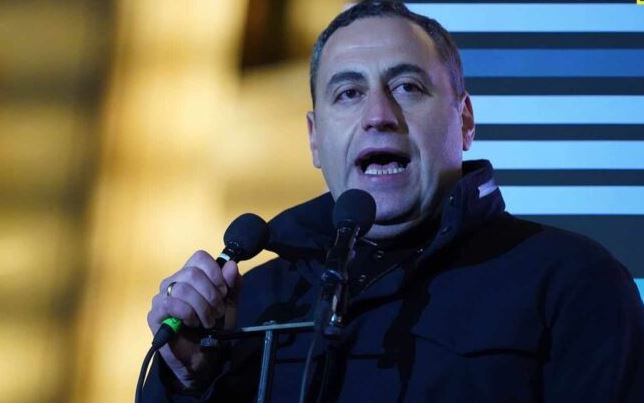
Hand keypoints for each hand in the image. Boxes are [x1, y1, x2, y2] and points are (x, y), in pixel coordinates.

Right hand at [147, 250, 241, 387]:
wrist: (203, 357)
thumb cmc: (214, 328)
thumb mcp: (229, 304)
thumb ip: (232, 285)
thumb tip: (231, 264)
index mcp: (190, 275)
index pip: (199, 257)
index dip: (215, 272)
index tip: (224, 291)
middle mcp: (173, 282)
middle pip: (192, 273)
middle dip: (211, 294)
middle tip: (218, 311)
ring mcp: (161, 297)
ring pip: (183, 289)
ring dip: (202, 307)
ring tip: (208, 321)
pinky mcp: (154, 315)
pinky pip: (171, 304)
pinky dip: (188, 314)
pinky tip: (193, 324)